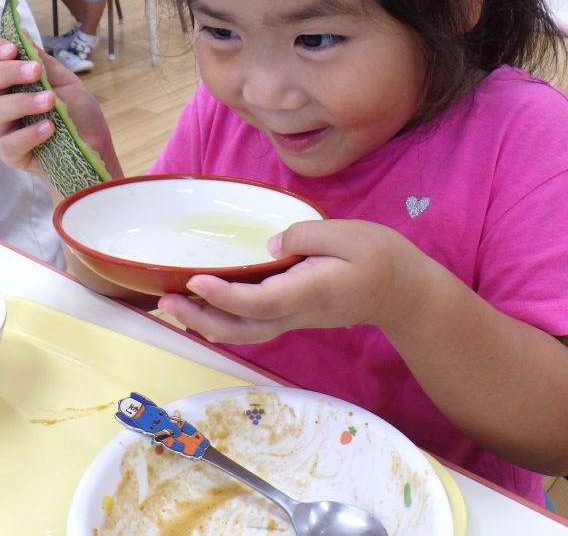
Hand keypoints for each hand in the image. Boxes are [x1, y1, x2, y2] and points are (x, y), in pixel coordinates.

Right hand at [0, 37, 119, 177]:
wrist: (95, 146)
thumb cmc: (77, 112)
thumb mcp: (65, 82)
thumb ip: (42, 62)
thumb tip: (20, 32)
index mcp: (10, 82)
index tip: (12, 48)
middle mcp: (0, 102)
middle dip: (8, 72)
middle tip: (35, 72)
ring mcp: (2, 129)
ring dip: (23, 102)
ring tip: (50, 101)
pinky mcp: (10, 154)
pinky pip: (10, 143)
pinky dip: (30, 133)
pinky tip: (49, 127)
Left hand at [156, 219, 429, 343]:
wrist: (403, 293)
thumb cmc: (379, 258)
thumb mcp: (346, 234)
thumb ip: (304, 236)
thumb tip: (268, 247)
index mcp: (308, 292)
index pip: (258, 302)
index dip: (223, 295)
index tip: (195, 281)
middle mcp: (295, 312)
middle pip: (240, 328)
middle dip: (200, 319)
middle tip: (165, 301)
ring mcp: (294, 319)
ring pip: (243, 332)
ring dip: (205, 323)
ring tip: (173, 305)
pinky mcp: (293, 315)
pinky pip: (252, 325)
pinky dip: (223, 319)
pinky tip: (204, 305)